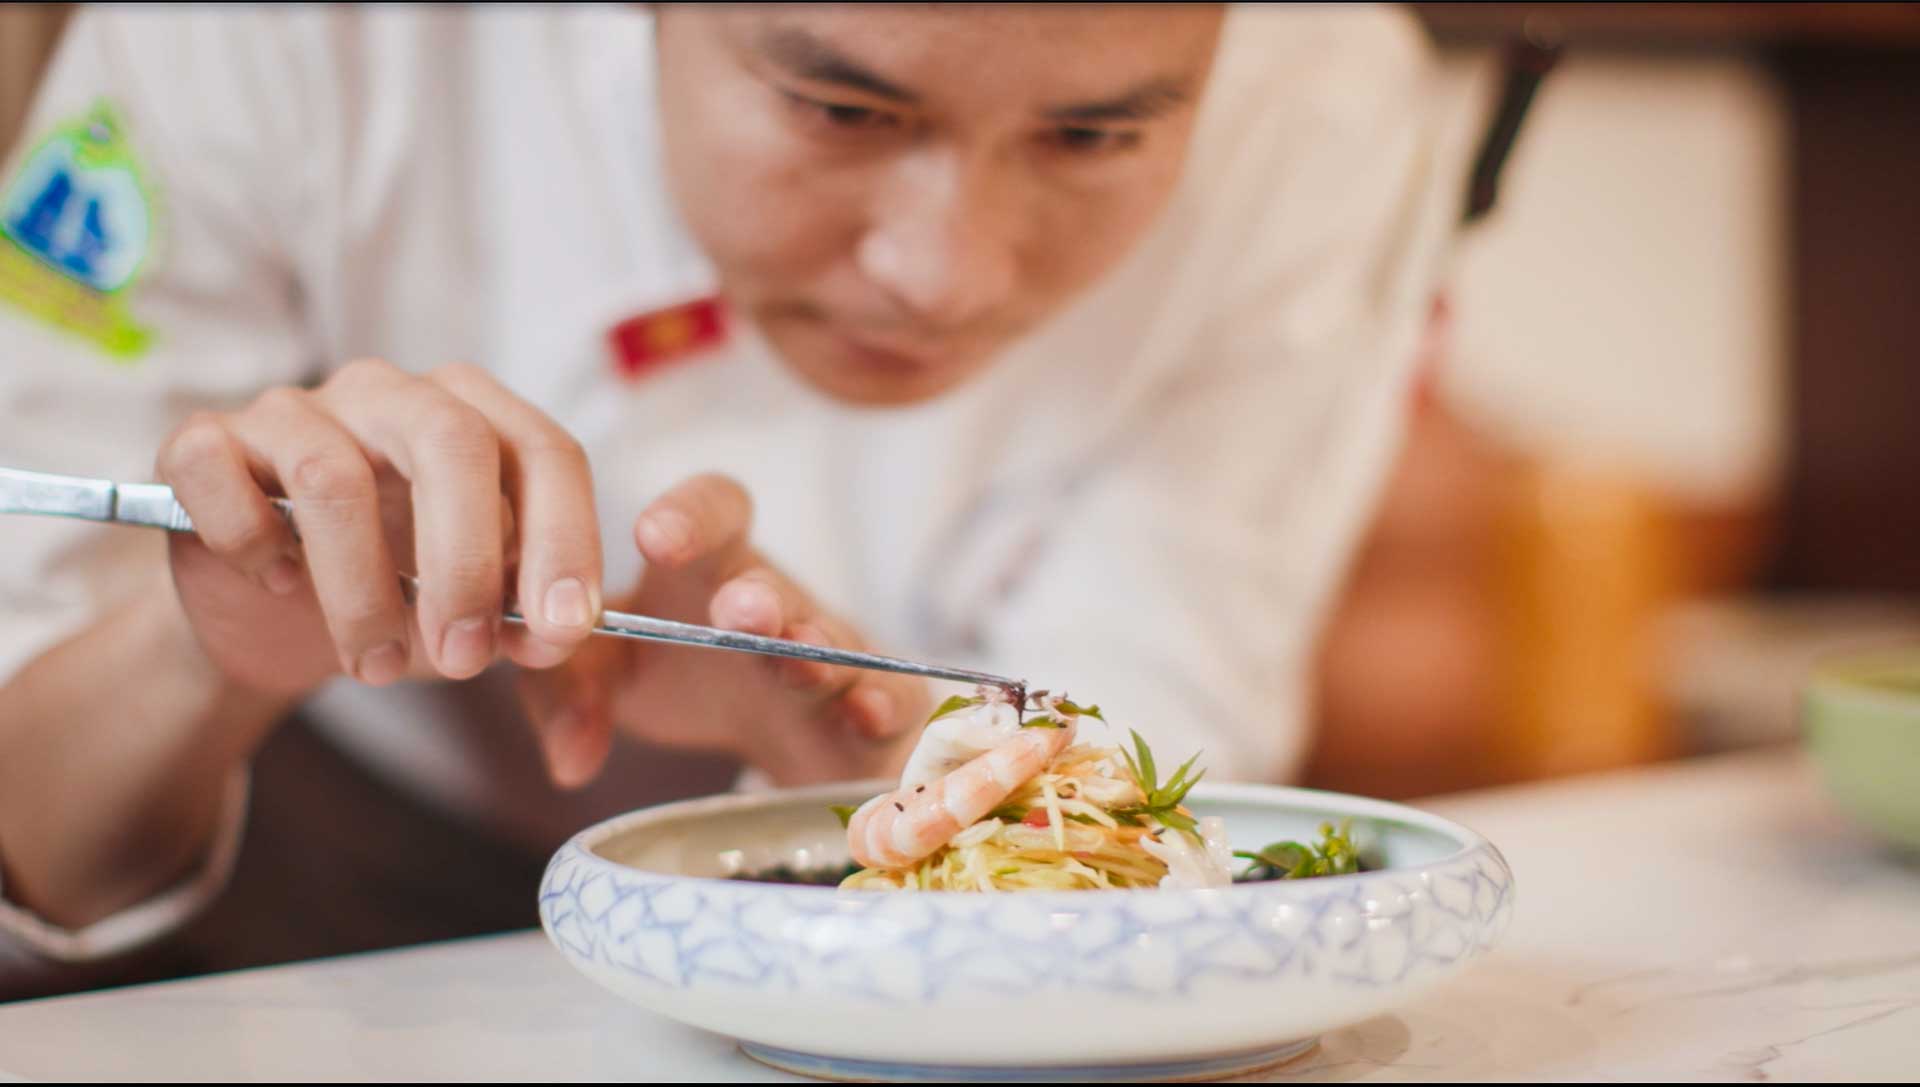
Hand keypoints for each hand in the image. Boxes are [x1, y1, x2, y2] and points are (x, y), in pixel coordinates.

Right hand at [156, 359, 603, 698]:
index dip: (564, 540)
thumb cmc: (403, 599)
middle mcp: (393, 394)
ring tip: (375, 664)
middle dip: (468, 564)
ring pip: (332, 478)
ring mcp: (295, 410)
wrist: (276, 619)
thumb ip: (542, 661)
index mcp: (479, 418)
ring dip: (361, 592)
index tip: (561, 632)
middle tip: (465, 659)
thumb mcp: (487, 631)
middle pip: (451, 442)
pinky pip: (217, 471)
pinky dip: (249, 541)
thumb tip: (572, 720)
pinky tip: (275, 584)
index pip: (544, 452)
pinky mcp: (205, 441)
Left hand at [517, 475, 929, 787]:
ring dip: (812, 648)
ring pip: (831, 642)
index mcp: (710, 569)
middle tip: (737, 610)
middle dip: (758, 595)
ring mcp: (835, 653)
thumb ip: (570, 694)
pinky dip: (880, 704)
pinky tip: (866, 710)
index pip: (713, 511)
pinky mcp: (879, 707)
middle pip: (773, 583)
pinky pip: (891, 699)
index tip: (651, 536)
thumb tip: (566, 760)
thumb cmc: (689, 677)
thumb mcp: (614, 677)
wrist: (779, 734)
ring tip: (795, 660)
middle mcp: (779, 601)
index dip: (691, 514)